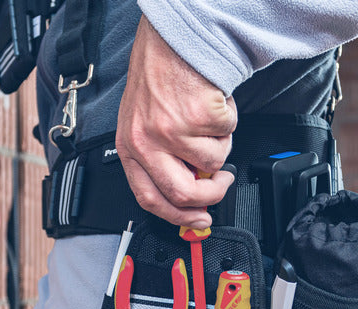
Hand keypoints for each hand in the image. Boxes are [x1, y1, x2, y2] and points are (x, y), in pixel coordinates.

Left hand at [116, 16, 236, 228]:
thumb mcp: (144, 125)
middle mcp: (146, 142)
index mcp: (129, 148)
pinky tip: (213, 102)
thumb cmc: (158, 77)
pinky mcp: (197, 116)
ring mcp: (172, 130)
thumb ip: (161, 162)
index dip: (178, 216)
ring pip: (212, 162)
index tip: (198, 220)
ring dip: (221, 143)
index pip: (149, 199)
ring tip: (209, 121)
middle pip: (183, 194)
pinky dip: (228, 120)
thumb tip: (190, 198)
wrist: (173, 38)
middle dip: (211, 196)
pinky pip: (227, 134)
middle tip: (221, 183)